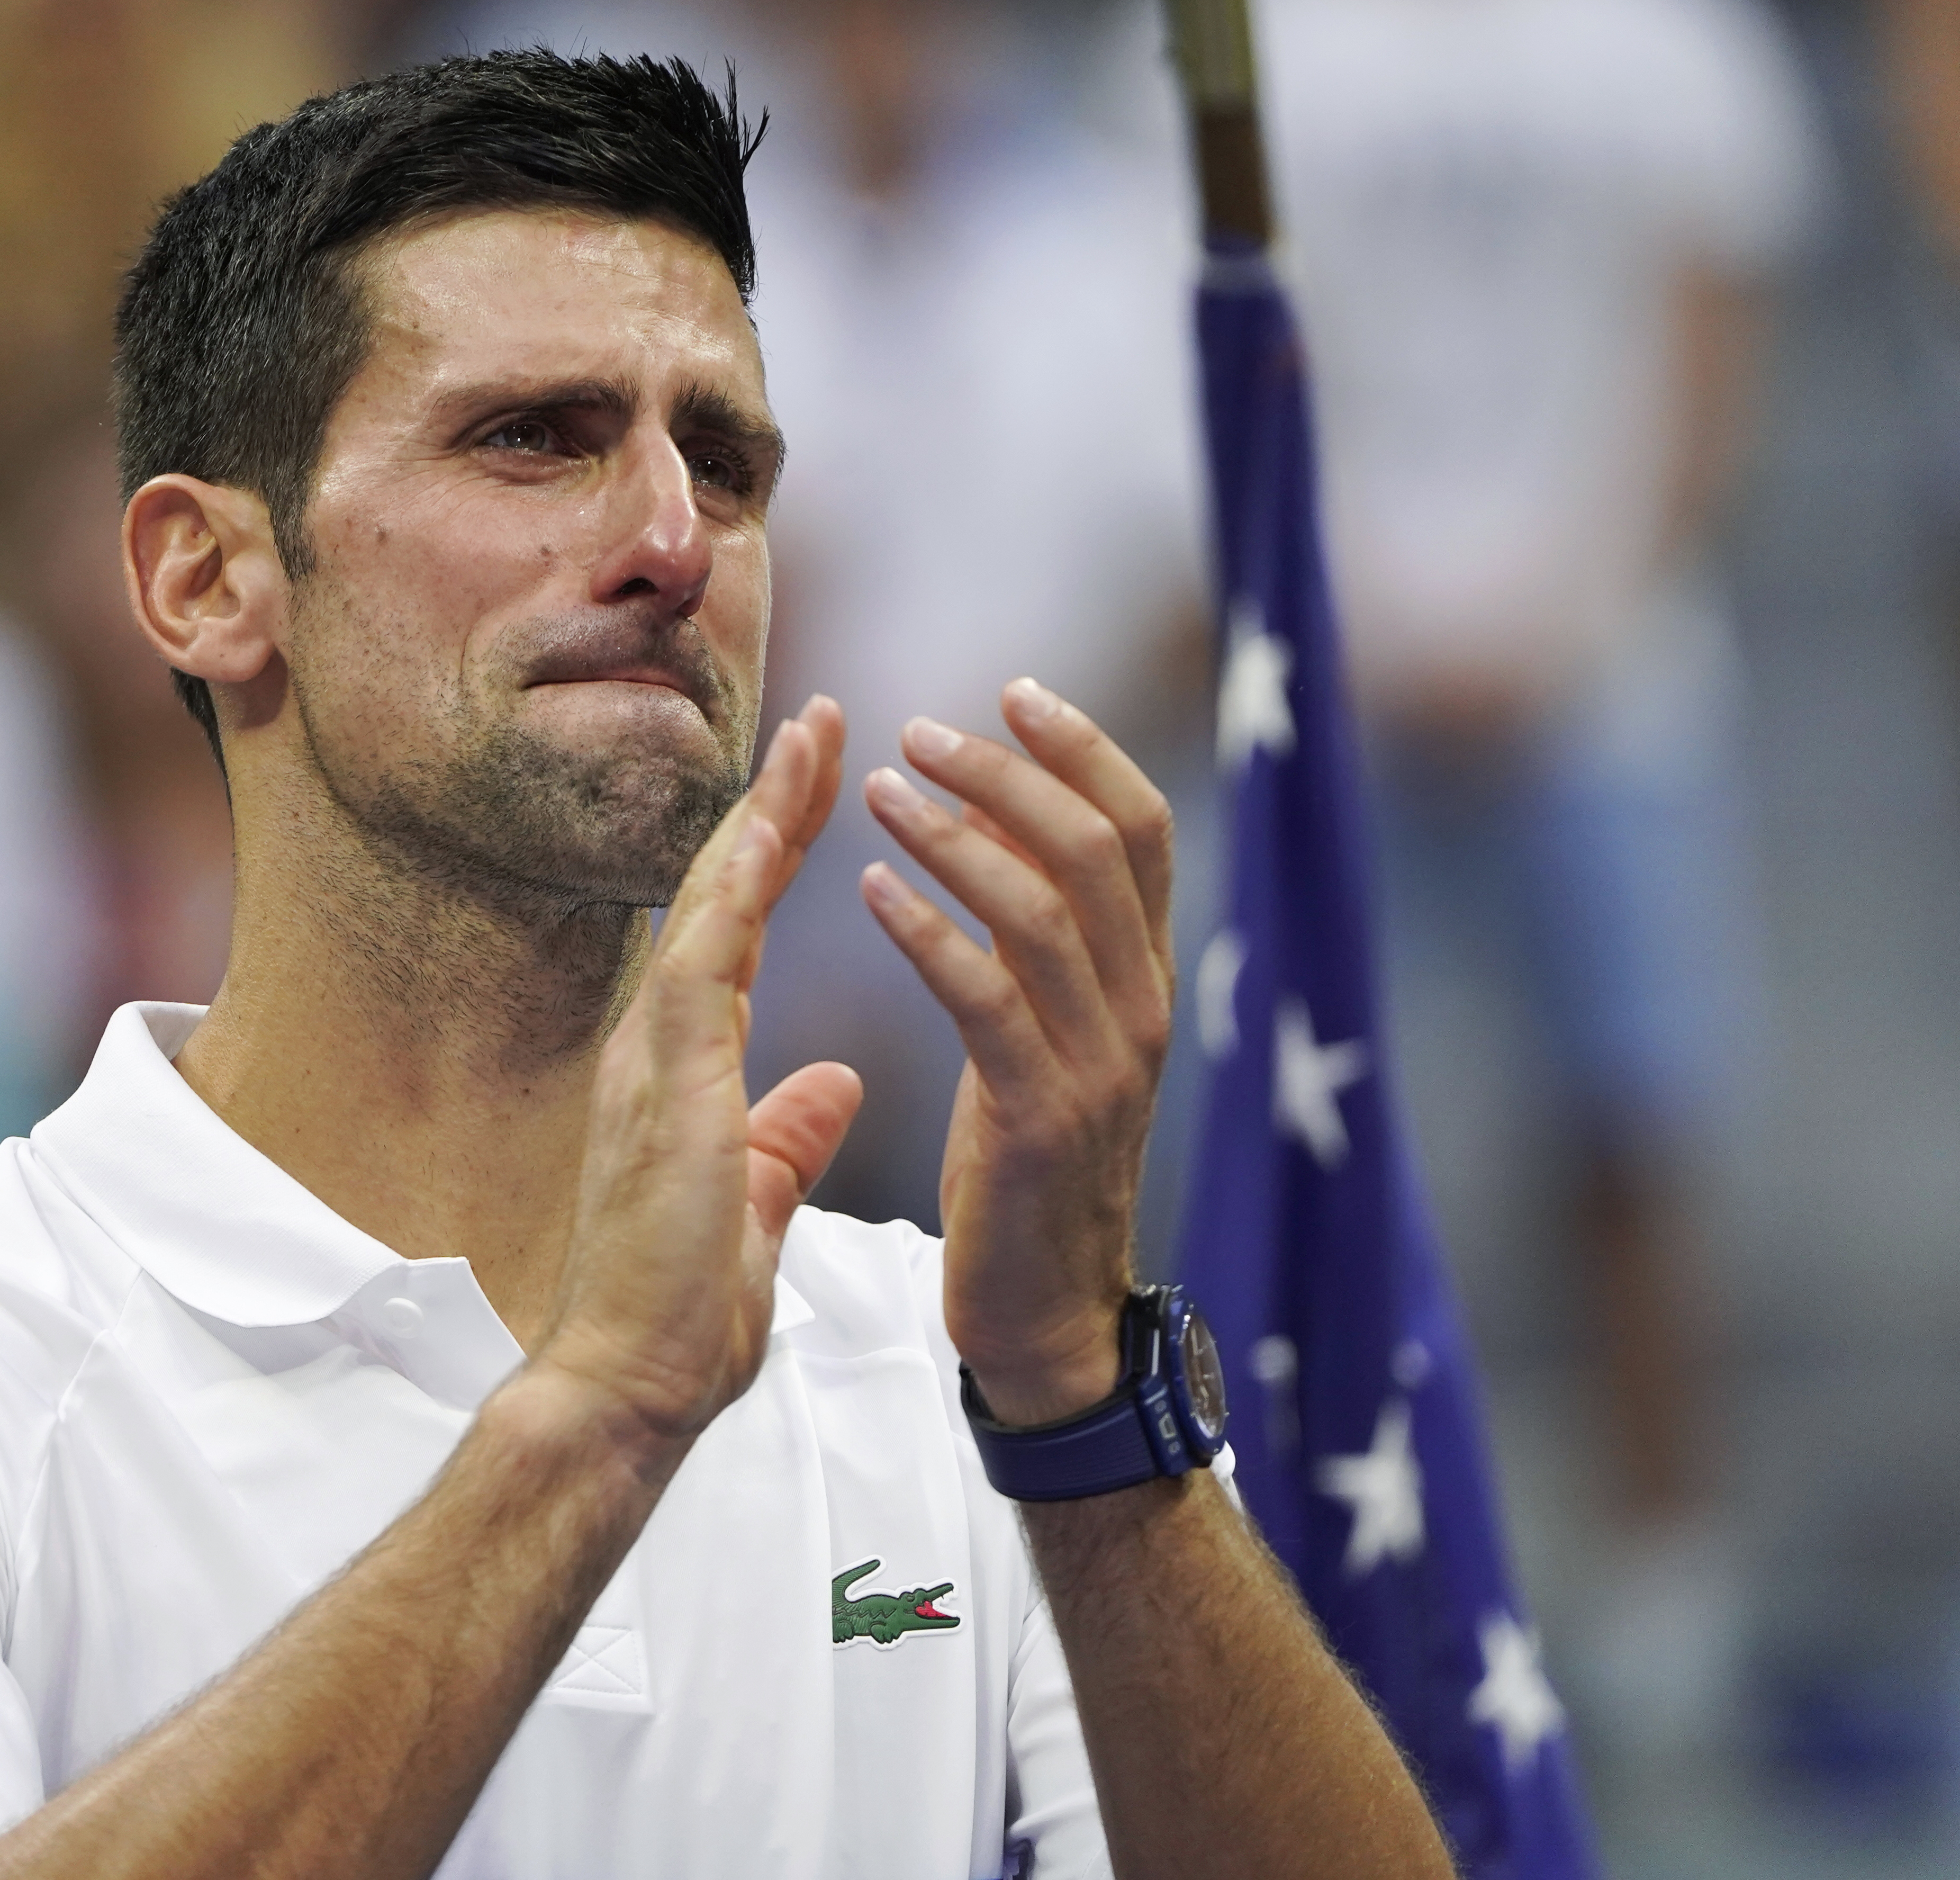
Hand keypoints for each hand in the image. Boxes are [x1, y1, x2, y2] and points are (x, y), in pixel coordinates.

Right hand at [533, 699, 864, 1446]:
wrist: (624, 1384)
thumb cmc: (676, 1314)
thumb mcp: (750, 1205)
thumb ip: (786, 1138)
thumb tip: (833, 1088)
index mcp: (681, 1069)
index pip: (733, 934)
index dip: (774, 856)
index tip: (819, 786)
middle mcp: (657, 1045)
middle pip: (718, 894)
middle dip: (771, 803)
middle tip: (821, 717)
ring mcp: (652, 1057)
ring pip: (709, 904)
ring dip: (761, 815)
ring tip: (815, 733)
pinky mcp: (663, 1082)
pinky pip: (703, 958)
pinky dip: (735, 888)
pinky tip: (772, 827)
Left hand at [860, 679, 1176, 1424]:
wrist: (1043, 1320)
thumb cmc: (1025, 1173)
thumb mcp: (1043, 1037)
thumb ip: (1037, 939)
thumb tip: (1004, 821)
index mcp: (1143, 984)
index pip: (1140, 831)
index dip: (1083, 751)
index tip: (1012, 692)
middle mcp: (1140, 1012)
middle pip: (1096, 849)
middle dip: (1010, 774)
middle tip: (920, 732)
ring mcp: (1101, 1067)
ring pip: (1043, 912)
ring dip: (957, 838)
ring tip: (879, 792)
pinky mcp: (1042, 1121)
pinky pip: (988, 1001)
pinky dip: (929, 933)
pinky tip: (869, 891)